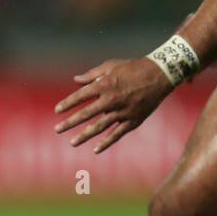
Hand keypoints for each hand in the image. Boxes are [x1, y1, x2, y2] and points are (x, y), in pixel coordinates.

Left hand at [53, 57, 170, 152]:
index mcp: (105, 84)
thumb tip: (75, 80)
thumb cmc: (133, 67)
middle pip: (86, 114)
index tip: (57, 110)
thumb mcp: (111, 66)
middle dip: (70, 122)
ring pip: (100, 127)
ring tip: (72, 143)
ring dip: (84, 136)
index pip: (81, 96)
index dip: (68, 103)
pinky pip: (117, 134)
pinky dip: (106, 142)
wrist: (159, 75)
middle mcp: (112, 100)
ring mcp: (123, 112)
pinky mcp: (133, 120)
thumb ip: (92, 74)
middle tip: (57, 130)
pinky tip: (96, 149)